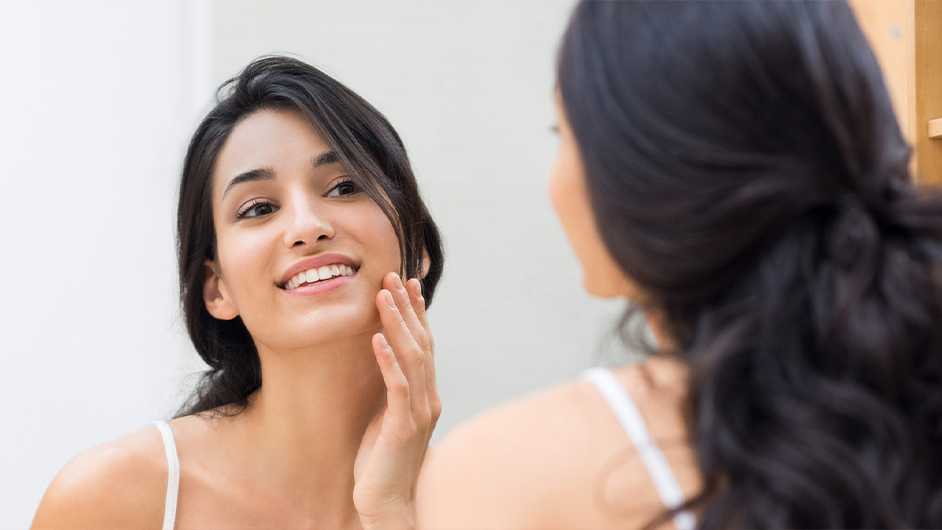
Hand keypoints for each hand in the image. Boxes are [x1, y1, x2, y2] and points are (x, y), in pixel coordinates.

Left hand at [353, 272, 439, 529]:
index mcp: (427, 394)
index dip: (417, 313)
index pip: (425, 344)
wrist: (387, 502)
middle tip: (394, 276)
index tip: (407, 283)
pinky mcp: (402, 428)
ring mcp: (419, 413)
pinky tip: (375, 339)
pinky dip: (387, 360)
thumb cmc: (382, 461)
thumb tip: (383, 359)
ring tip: (383, 296)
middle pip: (422, 343)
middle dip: (407, 308)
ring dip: (396, 324)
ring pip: (412, 358)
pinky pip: (397, 387)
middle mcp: (429, 399)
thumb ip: (393, 389)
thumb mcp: (388, 417)